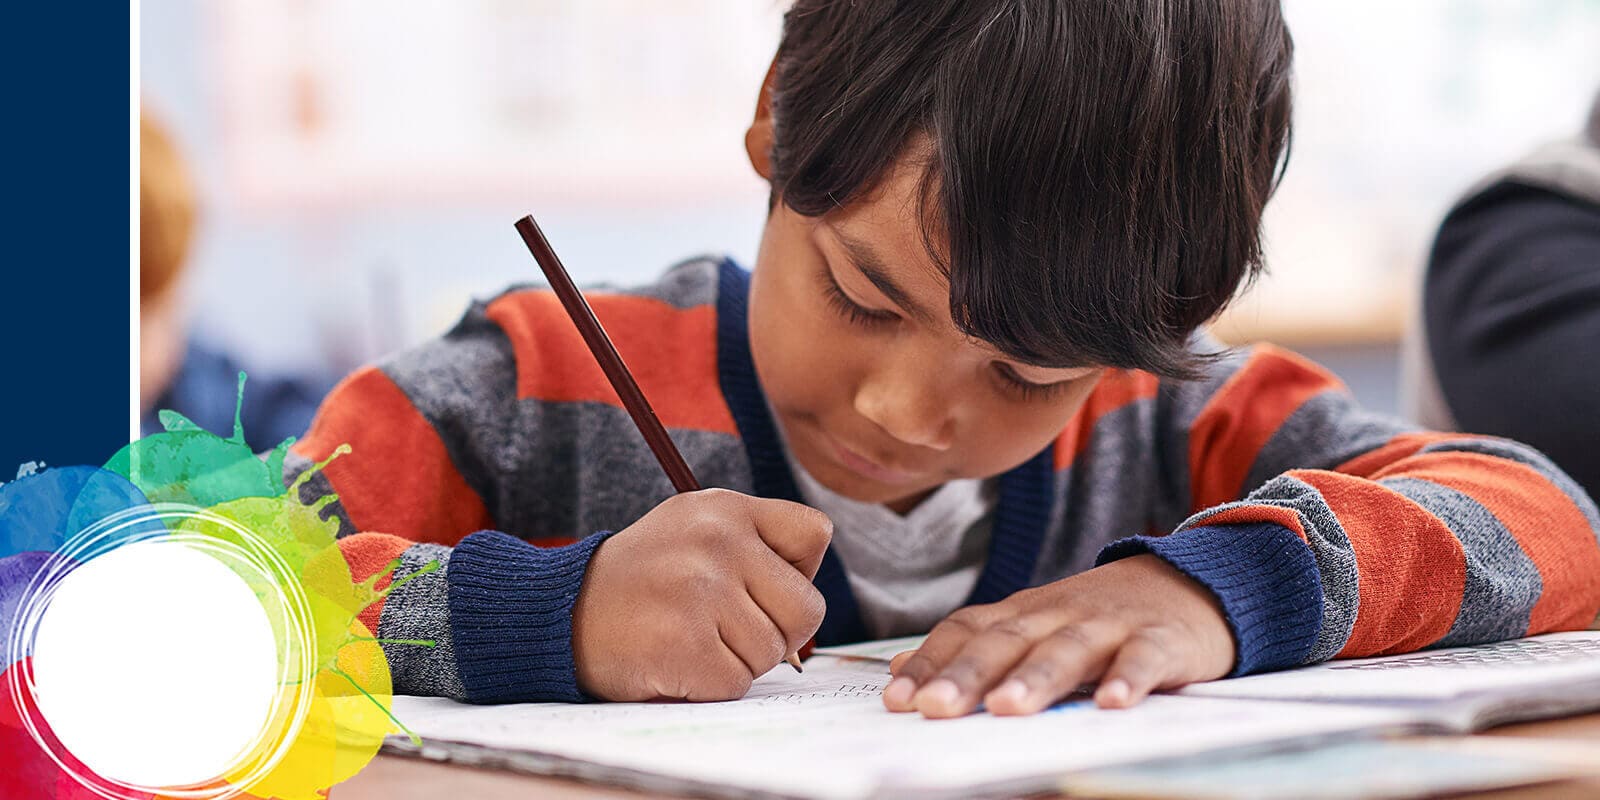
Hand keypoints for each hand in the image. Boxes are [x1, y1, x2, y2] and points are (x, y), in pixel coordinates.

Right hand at [572, 488, 831, 700]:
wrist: (556, 611)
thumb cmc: (641, 582)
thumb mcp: (693, 531)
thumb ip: (755, 550)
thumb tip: (808, 613)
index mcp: (725, 508)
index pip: (813, 533)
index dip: (797, 572)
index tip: (760, 585)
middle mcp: (716, 540)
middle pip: (806, 609)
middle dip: (775, 632)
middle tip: (725, 628)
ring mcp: (700, 590)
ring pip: (772, 652)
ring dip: (736, 661)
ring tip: (689, 639)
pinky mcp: (685, 643)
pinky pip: (736, 683)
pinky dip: (708, 686)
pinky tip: (674, 661)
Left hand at [883, 554, 1233, 716]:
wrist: (1188, 582)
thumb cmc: (1096, 618)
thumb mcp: (1030, 625)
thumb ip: (968, 647)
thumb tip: (896, 668)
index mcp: (1021, 613)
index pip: (966, 631)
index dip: (930, 661)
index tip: (897, 699)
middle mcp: (1058, 614)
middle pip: (1008, 641)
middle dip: (968, 674)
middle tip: (935, 707)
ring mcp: (1110, 625)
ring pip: (1068, 649)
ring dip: (1037, 678)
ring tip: (1007, 708)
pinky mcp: (1162, 640)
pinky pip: (1144, 659)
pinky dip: (1129, 678)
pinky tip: (1112, 704)